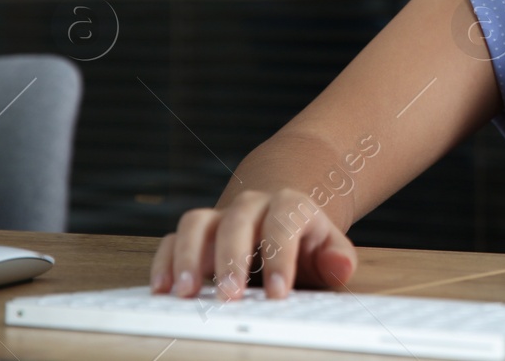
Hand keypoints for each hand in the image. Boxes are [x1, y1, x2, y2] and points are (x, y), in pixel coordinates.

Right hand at [150, 188, 358, 300]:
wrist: (281, 217)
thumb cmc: (304, 242)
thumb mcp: (328, 248)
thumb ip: (337, 258)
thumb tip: (341, 265)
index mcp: (289, 206)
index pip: (284, 225)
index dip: (280, 257)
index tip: (277, 293)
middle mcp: (251, 206)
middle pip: (237, 221)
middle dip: (232, 258)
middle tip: (229, 297)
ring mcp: (219, 218)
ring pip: (197, 223)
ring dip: (188, 257)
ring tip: (186, 294)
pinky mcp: (195, 234)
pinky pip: (171, 239)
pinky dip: (164, 262)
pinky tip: (162, 290)